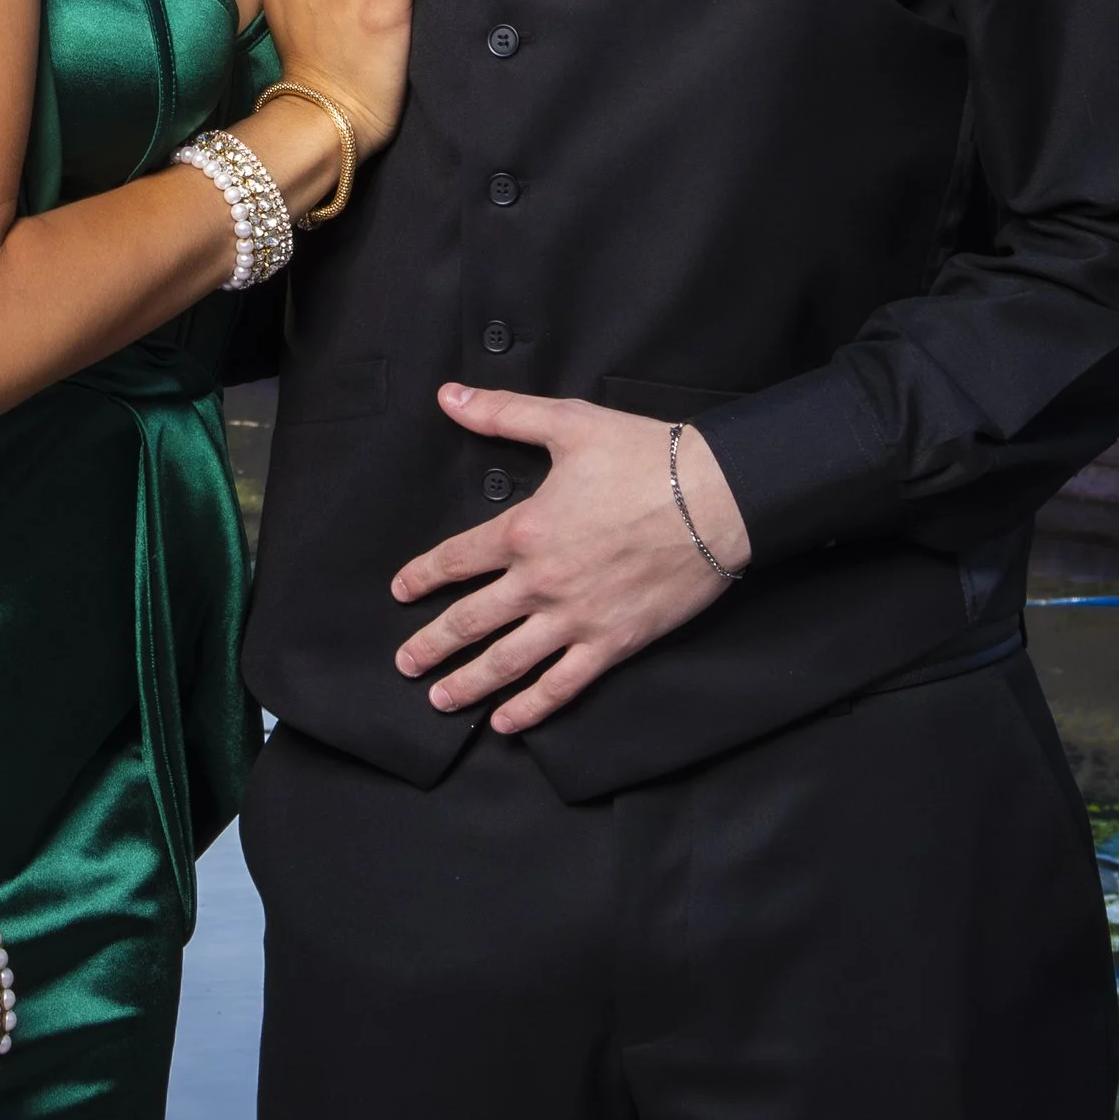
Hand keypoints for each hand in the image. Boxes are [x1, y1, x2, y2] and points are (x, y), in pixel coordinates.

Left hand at [390, 395, 749, 734]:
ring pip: (507, 662)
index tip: (401, 592)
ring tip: (439, 699)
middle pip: (469, 621)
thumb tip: (448, 396)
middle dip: (431, 645)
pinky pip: (563, 685)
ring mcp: (576, 618)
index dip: (421, 577)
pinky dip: (531, 708)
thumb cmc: (645, 457)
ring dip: (467, 684)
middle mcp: (541, 582)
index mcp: (524, 531)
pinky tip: (506, 723)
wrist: (717, 497)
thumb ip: (502, 413)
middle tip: (405, 663)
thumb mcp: (568, 423)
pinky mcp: (613, 642)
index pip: (455, 560)